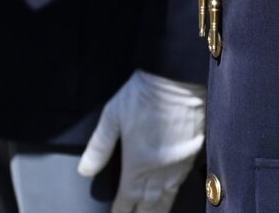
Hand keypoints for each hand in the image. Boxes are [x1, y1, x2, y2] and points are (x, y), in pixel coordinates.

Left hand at [77, 71, 205, 212]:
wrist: (178, 78)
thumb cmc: (143, 94)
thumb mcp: (113, 116)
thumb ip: (99, 146)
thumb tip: (85, 170)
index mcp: (138, 164)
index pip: (128, 198)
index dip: (122, 210)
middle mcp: (160, 170)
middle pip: (150, 203)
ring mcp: (179, 164)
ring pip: (168, 196)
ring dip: (159, 208)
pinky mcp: (194, 154)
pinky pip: (183, 182)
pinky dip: (175, 192)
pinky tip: (172, 193)